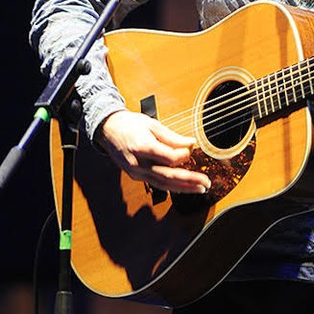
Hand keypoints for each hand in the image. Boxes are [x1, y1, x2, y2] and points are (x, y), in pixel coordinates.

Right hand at [95, 110, 210, 194]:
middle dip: (190, 180)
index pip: (169, 158)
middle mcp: (138, 163)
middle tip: (206, 182)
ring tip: (200, 189)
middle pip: (168, 175)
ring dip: (184, 188)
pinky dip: (172, 187)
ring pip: (163, 184)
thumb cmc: (130, 124)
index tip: (191, 148)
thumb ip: (172, 137)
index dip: (183, 155)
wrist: (108, 130)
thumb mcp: (152, 124)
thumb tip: (191, 143)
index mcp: (142, 147)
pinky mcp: (136, 176)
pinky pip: (156, 184)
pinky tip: (184, 188)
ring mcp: (136, 172)